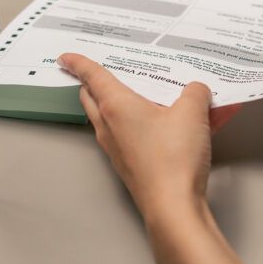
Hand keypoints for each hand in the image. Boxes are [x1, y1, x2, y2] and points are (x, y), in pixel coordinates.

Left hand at [58, 54, 239, 227]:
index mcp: (116, 106)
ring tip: (150, 94)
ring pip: (110, 118)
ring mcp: (117, 148)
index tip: (66, 57)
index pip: (91, 76)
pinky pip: (131, 136)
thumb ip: (195, 93)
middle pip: (93, 98)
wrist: (174, 206)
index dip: (78, 63)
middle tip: (106, 72)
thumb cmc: (173, 158)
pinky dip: (145, 125)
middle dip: (94, 83)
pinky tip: (175, 124)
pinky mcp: (131, 165)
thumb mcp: (192, 112)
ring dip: (123, 104)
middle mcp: (110, 127)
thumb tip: (196, 90)